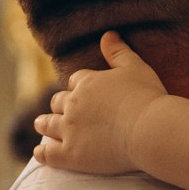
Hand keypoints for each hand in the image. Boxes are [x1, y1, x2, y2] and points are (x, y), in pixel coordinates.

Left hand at [32, 33, 168, 177]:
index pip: (75, 81)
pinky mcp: (71, 155)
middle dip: (58, 105)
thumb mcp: (135, 67)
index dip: (77, 86)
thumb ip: (119, 52)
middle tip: (56, 109)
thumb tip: (108, 34)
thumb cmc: (147, 97)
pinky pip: (48, 153)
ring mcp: (69, 130)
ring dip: (44, 123)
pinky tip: (39, 153)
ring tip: (40, 124)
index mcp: (86, 82)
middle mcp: (73, 104)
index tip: (80, 92)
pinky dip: (42, 152)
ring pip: (48, 124)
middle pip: (58, 102)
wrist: (149, 130)